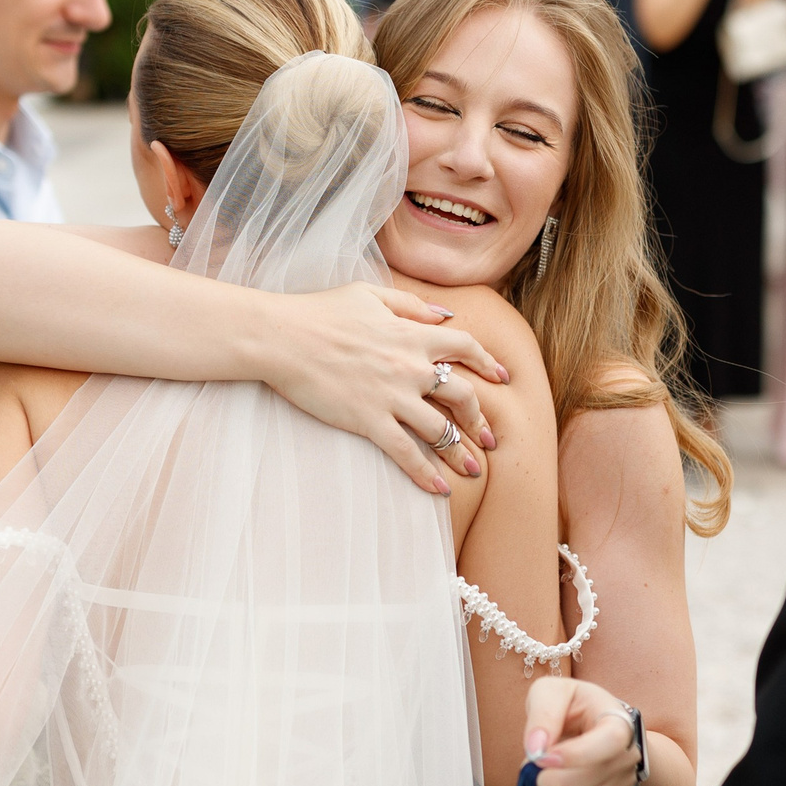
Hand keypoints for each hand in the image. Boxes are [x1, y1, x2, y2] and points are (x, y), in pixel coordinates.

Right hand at [260, 284, 507, 493]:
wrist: (283, 338)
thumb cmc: (320, 312)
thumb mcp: (370, 295)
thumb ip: (410, 305)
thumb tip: (445, 313)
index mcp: (412, 335)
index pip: (466, 346)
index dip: (489, 362)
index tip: (502, 377)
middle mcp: (411, 367)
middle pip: (463, 395)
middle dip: (479, 418)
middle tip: (487, 436)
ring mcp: (392, 396)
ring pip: (441, 430)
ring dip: (461, 453)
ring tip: (473, 470)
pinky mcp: (369, 421)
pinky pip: (407, 454)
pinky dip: (426, 474)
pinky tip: (440, 490)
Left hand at [522, 675, 642, 785]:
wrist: (593, 726)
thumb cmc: (572, 707)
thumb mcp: (552, 693)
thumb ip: (542, 713)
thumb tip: (537, 749)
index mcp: (618, 722)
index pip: (610, 742)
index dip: (575, 754)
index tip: (544, 756)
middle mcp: (627, 757)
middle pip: (580, 782)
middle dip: (544, 776)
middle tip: (539, 763)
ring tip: (550, 776)